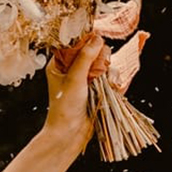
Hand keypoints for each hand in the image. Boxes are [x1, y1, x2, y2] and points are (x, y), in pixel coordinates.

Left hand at [42, 35, 101, 154]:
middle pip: (93, 51)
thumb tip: (97, 38)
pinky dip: (113, 81)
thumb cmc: (65, 107)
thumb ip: (85, 57)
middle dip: (101, 58)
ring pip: (104, 63)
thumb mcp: (74, 79)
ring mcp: (85, 78)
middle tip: (101, 68)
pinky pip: (110, 76)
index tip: (100, 38)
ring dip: (108, 72)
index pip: (74, 43)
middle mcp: (72, 68)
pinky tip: (111, 88)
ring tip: (104, 83)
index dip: (88, 39)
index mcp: (59, 64)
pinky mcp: (96, 87)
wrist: (70, 133)